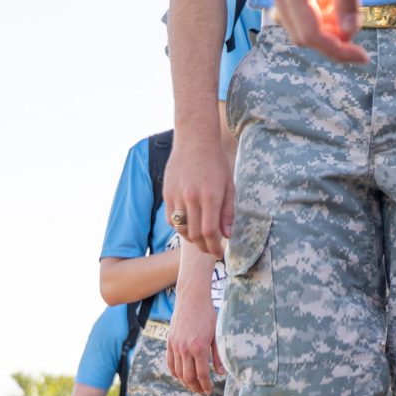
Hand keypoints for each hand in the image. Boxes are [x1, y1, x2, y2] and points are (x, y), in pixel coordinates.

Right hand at [164, 137, 234, 258]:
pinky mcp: (167, 194)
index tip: (219, 254)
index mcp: (209, 196)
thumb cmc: (215, 163)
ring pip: (181, 230)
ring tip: (201, 239)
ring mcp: (176, 196)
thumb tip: (227, 235)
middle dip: (204, 247)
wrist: (194, 140)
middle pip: (195, 235)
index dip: (214, 247)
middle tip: (211, 250)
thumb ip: (227, 212)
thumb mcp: (228, 186)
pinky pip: (171, 220)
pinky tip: (189, 225)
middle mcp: (191, 198)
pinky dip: (180, 227)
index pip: (210, 232)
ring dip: (192, 239)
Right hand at [168, 277, 223, 394]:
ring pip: (178, 372)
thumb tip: (220, 373)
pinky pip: (170, 363)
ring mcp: (175, 346)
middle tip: (202, 391)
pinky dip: (175, 373)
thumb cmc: (208, 315)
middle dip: (196, 387)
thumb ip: (218, 356)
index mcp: (199, 348)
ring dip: (185, 382)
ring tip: (193, 386)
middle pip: (188, 377)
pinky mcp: (170, 342)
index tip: (209, 391)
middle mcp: (185, 349)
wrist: (192, 298)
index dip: (206, 386)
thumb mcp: (216, 335)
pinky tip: (182, 376)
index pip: (202, 375)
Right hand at [265, 0, 366, 64]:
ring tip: (345, 6)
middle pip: (302, 34)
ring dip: (324, 23)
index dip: (338, 50)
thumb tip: (351, 32)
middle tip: (358, 34)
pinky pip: (296, 2)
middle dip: (331, 39)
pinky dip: (316, 7)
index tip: (362, 56)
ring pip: (298, 20)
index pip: (311, 35)